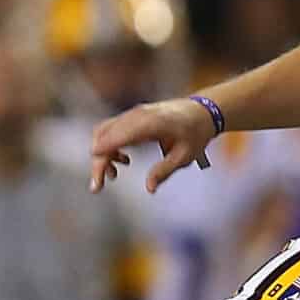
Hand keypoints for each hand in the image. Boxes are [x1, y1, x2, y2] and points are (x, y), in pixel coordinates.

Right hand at [90, 97, 217, 193]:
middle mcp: (138, 115)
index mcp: (150, 123)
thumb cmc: (195, 133)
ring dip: (102, 153)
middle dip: (98, 161)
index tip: (97, 179)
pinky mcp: (133, 115)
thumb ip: (164, 171)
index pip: (116, 138)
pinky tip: (124, 161)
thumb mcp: (185, 156)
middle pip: (104, 135)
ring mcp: (134, 113)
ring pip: (104, 130)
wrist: (202, 111)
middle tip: (100, 185)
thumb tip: (149, 188)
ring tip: (114, 175)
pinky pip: (112, 128)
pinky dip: (109, 145)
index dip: (102, 158)